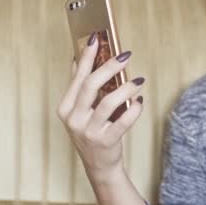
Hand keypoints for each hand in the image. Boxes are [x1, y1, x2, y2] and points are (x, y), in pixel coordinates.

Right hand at [56, 35, 143, 182]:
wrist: (99, 166)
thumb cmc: (93, 132)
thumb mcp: (81, 111)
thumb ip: (81, 88)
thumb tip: (82, 58)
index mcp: (66, 107)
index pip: (77, 76)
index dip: (87, 56)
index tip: (96, 38)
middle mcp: (74, 119)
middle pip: (91, 85)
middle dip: (109, 66)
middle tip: (125, 55)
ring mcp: (89, 131)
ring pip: (108, 101)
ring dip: (126, 88)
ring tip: (138, 82)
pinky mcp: (106, 141)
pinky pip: (123, 121)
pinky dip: (134, 109)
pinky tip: (140, 102)